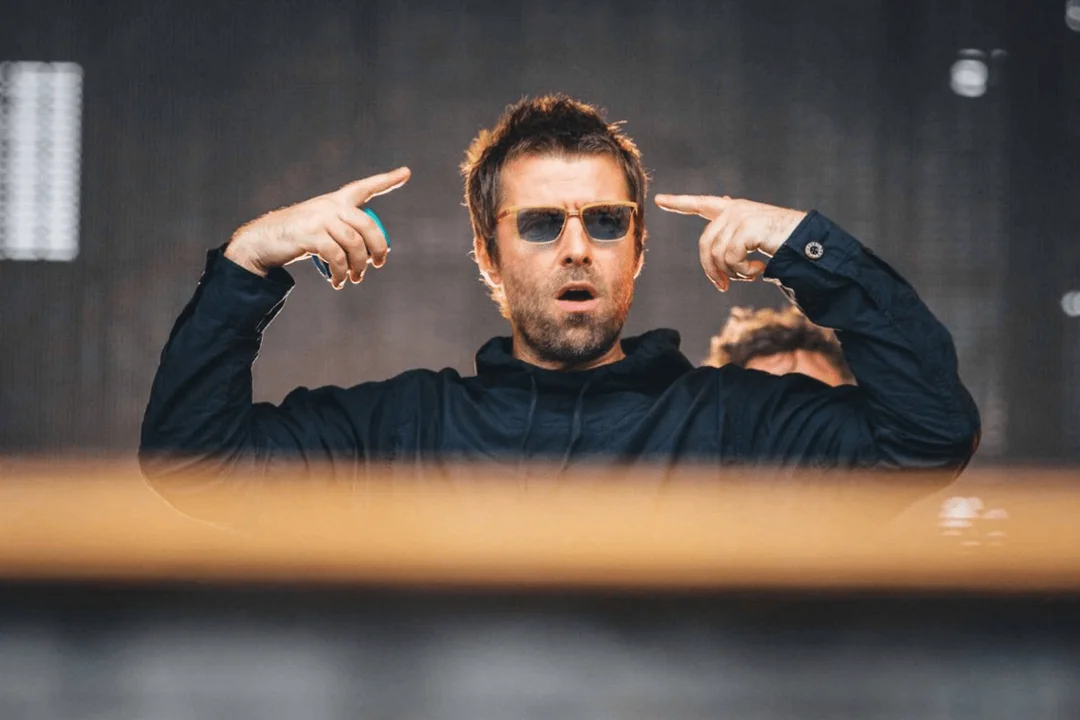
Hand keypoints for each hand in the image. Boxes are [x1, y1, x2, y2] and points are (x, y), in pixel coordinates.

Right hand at [225, 166, 410, 288]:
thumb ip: (344, 232)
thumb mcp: (322, 228)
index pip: (365, 187)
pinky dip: (341, 273)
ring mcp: (319, 218)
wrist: (263, 241)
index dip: (387, 180)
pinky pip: (336, 256)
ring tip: (355, 279)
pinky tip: (338, 282)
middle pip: (367, 224)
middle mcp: (330, 205)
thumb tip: (374, 256)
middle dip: (378, 247)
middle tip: (378, 265)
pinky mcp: (309, 234)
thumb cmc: (298, 237)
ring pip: (354, 243)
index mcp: (336, 200)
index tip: (406, 173)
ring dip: (358, 266)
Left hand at [654, 193, 805, 291]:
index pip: (700, 203)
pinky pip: (731, 257)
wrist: (807, 242)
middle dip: (712, 270)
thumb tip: (720, 245)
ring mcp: (740, 216)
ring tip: (750, 274)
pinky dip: (742, 270)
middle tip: (724, 286)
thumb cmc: (782, 243)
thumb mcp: (753, 239)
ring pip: (718, 254)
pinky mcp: (747, 227)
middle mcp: (734, 208)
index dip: (679, 203)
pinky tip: (759, 268)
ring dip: (733, 272)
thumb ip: (734, 237)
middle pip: (705, 244)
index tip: (659, 200)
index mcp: (732, 209)